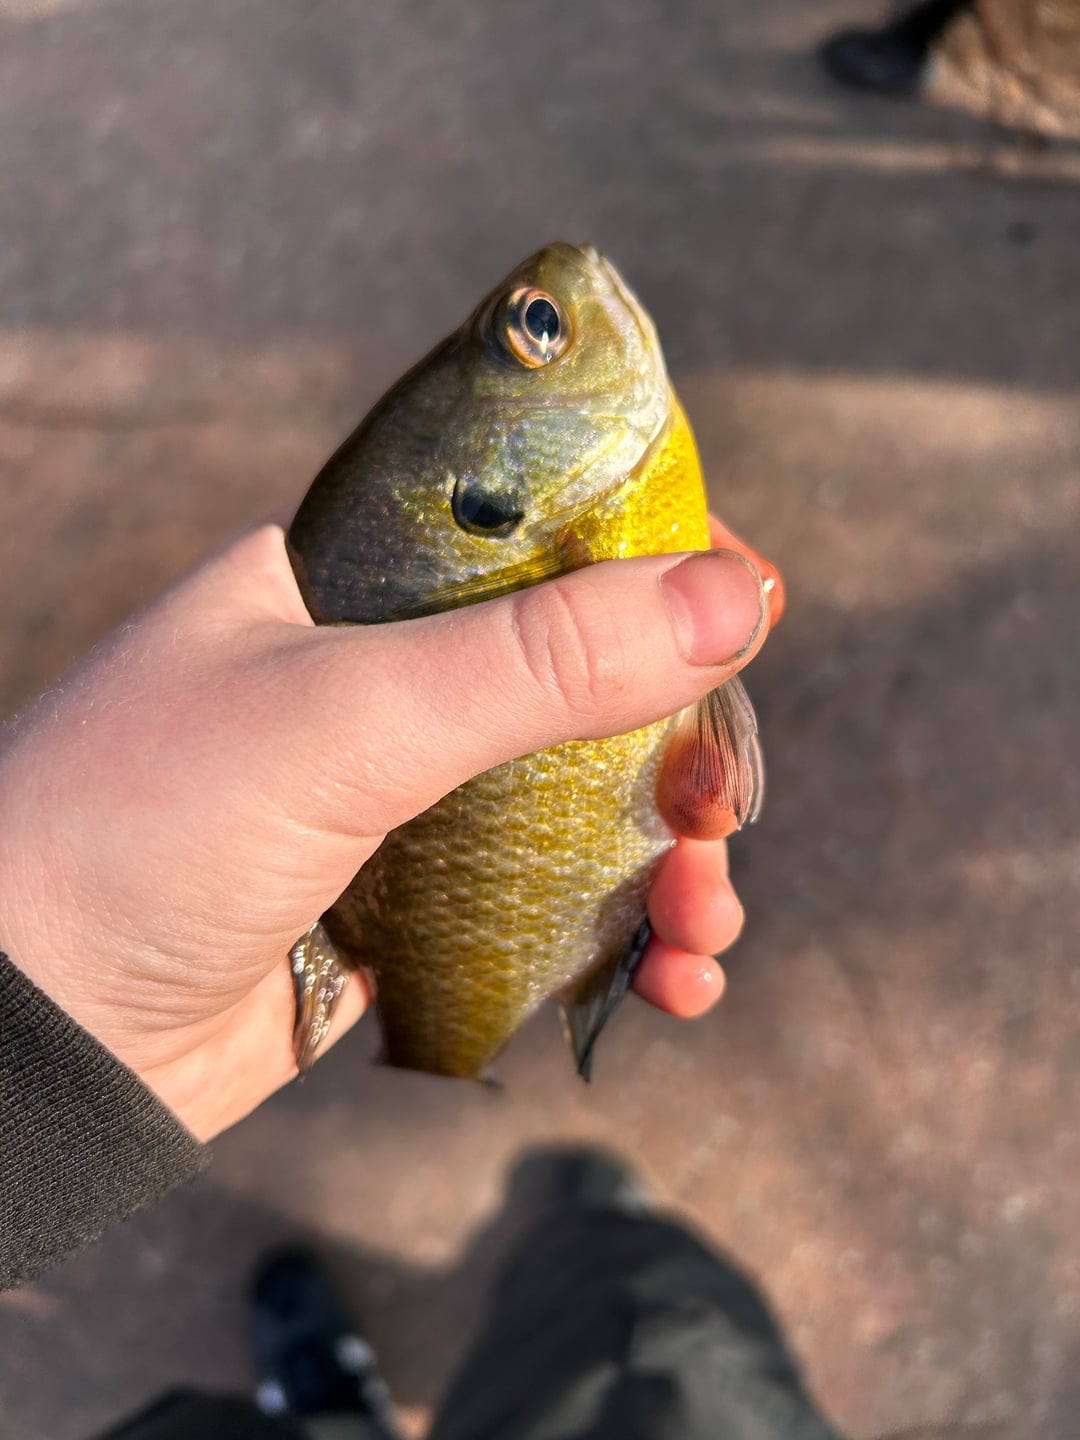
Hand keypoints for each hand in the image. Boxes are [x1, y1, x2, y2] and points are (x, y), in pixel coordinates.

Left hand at [0, 520, 778, 1139]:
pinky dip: (618, 942)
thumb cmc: (143, 832)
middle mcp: (375, 679)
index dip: (650, 565)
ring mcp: (394, 799)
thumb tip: (732, 596)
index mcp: (346, 584)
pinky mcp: (405, 910)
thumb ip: (538, 658)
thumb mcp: (347, 720)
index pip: (534, 536)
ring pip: (581, 807)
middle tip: (718, 812)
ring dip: (667, 864)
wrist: (20, 1038)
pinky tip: (668, 982)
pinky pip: (546, 907)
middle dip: (678, 752)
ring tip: (703, 929)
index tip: (746, 611)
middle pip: (582, 686)